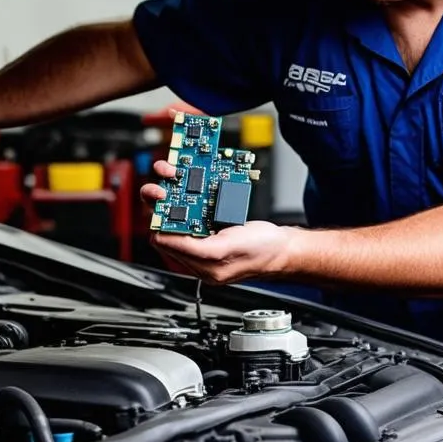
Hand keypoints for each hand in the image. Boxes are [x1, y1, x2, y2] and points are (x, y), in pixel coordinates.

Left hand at [140, 153, 297, 283]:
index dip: (159, 217)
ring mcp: (207, 238)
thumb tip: (161, 237)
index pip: (162, 240)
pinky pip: (195, 209)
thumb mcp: (226, 249)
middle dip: (161, 201)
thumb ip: (191, 247)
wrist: (284, 246)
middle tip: (164, 184)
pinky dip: (190, 193)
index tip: (161, 197)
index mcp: (199, 265)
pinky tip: (191, 183)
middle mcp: (199, 253)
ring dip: (174, 191)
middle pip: (166, 223)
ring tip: (175, 176)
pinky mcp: (216, 226)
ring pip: (179, 213)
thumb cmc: (263, 252)